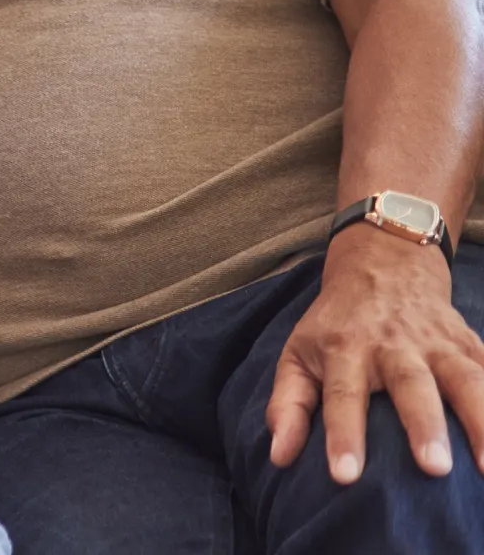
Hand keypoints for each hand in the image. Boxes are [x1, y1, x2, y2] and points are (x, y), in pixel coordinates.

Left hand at [267, 226, 483, 481]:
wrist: (382, 265)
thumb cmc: (336, 325)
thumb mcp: (298, 354)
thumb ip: (288, 405)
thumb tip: (278, 456)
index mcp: (345, 349)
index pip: (342, 395)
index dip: (343, 435)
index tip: (345, 477)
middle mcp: (393, 344)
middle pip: (411, 385)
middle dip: (423, 426)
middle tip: (433, 469)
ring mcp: (438, 343)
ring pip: (465, 379)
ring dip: (481, 421)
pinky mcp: (470, 343)